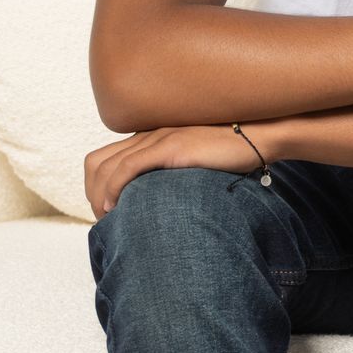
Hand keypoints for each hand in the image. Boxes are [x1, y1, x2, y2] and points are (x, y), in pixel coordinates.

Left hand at [83, 124, 271, 216]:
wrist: (261, 135)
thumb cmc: (234, 153)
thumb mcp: (196, 160)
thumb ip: (175, 171)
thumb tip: (163, 198)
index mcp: (153, 136)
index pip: (104, 158)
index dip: (96, 186)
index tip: (106, 209)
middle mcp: (149, 134)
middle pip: (96, 163)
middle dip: (91, 193)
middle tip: (104, 217)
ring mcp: (159, 139)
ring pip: (107, 167)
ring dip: (99, 196)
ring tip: (108, 217)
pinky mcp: (170, 147)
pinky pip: (127, 167)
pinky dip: (114, 188)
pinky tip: (116, 205)